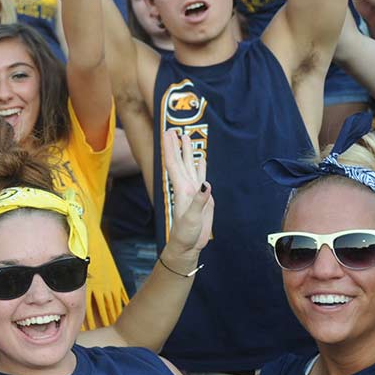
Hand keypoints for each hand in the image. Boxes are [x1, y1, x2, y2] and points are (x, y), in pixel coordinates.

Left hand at [162, 129, 212, 255]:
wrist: (188, 245)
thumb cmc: (186, 234)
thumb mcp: (192, 219)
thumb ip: (199, 202)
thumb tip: (206, 184)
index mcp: (181, 189)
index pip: (173, 163)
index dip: (170, 147)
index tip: (168, 133)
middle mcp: (186, 186)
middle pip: (180, 161)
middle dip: (176, 145)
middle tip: (174, 129)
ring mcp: (194, 191)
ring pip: (190, 166)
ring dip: (187, 152)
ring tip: (186, 137)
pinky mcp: (203, 197)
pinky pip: (201, 177)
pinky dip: (201, 167)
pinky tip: (201, 159)